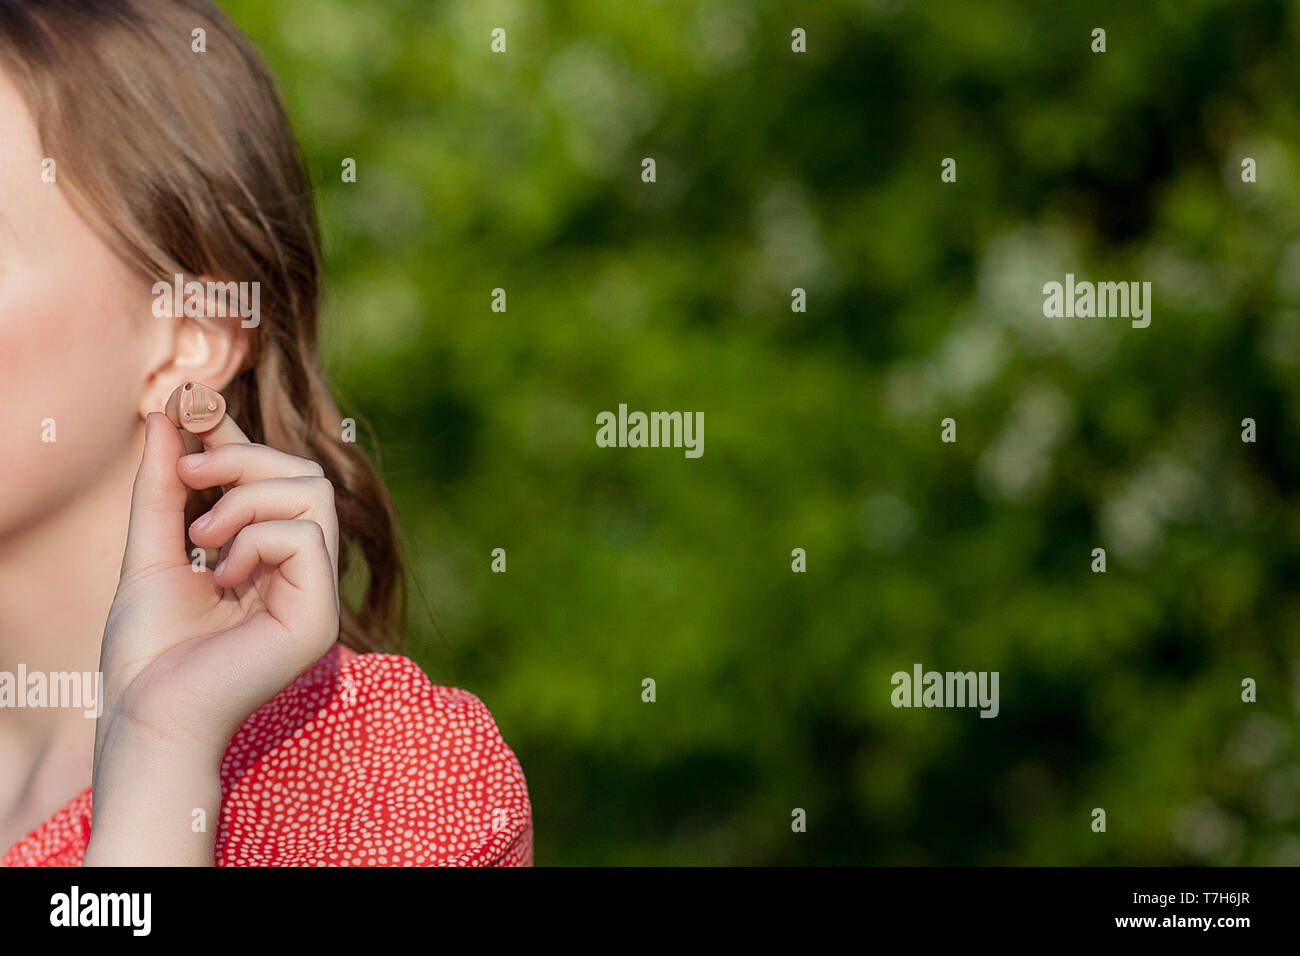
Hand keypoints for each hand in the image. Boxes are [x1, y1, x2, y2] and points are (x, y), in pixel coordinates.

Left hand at [85, 389, 339, 864]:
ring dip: (246, 499)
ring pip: (314, 494)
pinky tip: (224, 575)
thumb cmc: (149, 653)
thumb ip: (162, 488)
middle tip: (188, 479)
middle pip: (307, 474)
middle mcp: (306, 574)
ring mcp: (317, 596)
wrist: (146, 718)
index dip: (241, 440)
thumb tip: (167, 415)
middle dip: (244, 460)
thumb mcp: (151, 551)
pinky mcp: (319, 617)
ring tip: (201, 540)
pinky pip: (306, 536)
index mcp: (275, 562)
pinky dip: (257, 539)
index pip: (278, 479)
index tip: (194, 409)